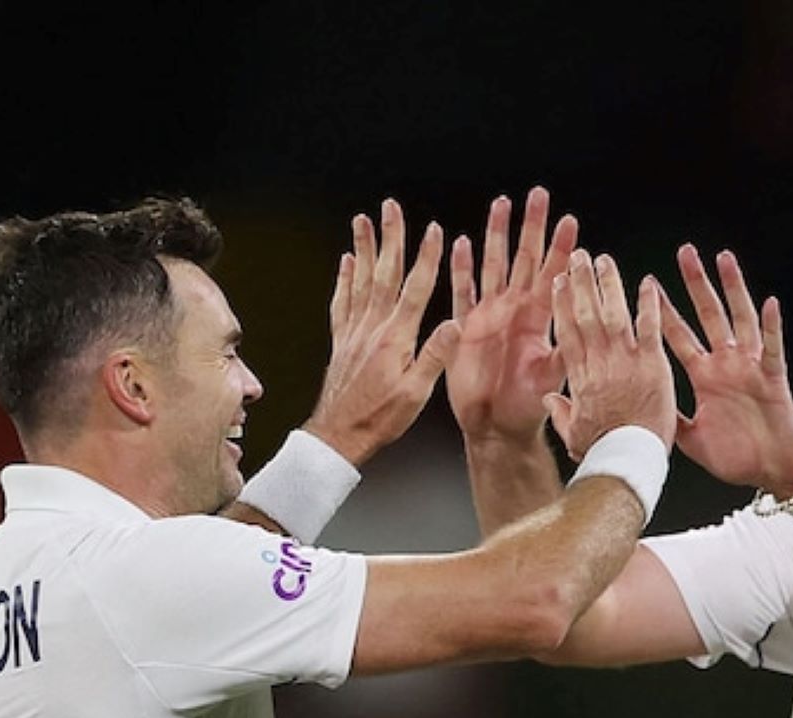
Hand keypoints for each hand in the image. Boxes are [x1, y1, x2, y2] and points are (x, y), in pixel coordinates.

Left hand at [304, 198, 461, 466]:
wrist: (338, 434)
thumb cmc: (379, 418)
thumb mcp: (416, 394)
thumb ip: (435, 356)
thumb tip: (454, 322)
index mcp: (396, 339)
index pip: (415, 289)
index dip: (427, 258)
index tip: (435, 231)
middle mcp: (373, 328)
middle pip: (384, 273)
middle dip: (390, 238)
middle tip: (390, 208)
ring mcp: (354, 332)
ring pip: (359, 280)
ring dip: (363, 248)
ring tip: (363, 221)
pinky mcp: (341, 340)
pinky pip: (342, 301)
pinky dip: (344, 278)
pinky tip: (346, 262)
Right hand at [445, 187, 577, 444]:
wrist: (496, 427)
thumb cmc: (528, 407)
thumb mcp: (551, 378)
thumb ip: (563, 353)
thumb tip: (583, 330)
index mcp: (537, 318)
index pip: (553, 274)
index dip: (561, 248)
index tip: (570, 220)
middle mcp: (514, 310)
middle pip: (523, 258)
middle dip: (531, 226)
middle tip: (539, 195)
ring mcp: (488, 315)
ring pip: (492, 265)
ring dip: (496, 235)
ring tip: (502, 204)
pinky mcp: (464, 328)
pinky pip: (461, 292)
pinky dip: (460, 269)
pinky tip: (459, 243)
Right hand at [543, 251, 676, 457]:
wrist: (630, 461)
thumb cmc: (605, 453)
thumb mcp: (574, 435)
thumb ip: (561, 413)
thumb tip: (550, 400)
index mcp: (580, 378)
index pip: (567, 332)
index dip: (561, 304)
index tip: (557, 282)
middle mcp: (600, 363)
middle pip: (586, 314)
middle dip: (580, 282)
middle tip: (578, 256)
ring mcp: (626, 362)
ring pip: (613, 313)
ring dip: (608, 284)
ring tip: (604, 260)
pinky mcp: (653, 365)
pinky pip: (650, 327)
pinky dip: (648, 304)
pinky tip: (648, 283)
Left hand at [661, 244, 792, 498]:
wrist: (772, 472)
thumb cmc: (737, 456)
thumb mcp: (690, 438)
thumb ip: (669, 418)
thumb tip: (640, 408)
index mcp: (705, 377)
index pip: (679, 336)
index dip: (663, 311)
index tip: (647, 284)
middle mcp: (726, 364)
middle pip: (708, 315)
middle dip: (696, 284)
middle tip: (684, 253)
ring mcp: (750, 368)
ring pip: (740, 320)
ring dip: (733, 289)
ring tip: (724, 259)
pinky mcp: (772, 379)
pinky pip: (772, 349)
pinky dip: (772, 327)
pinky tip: (769, 302)